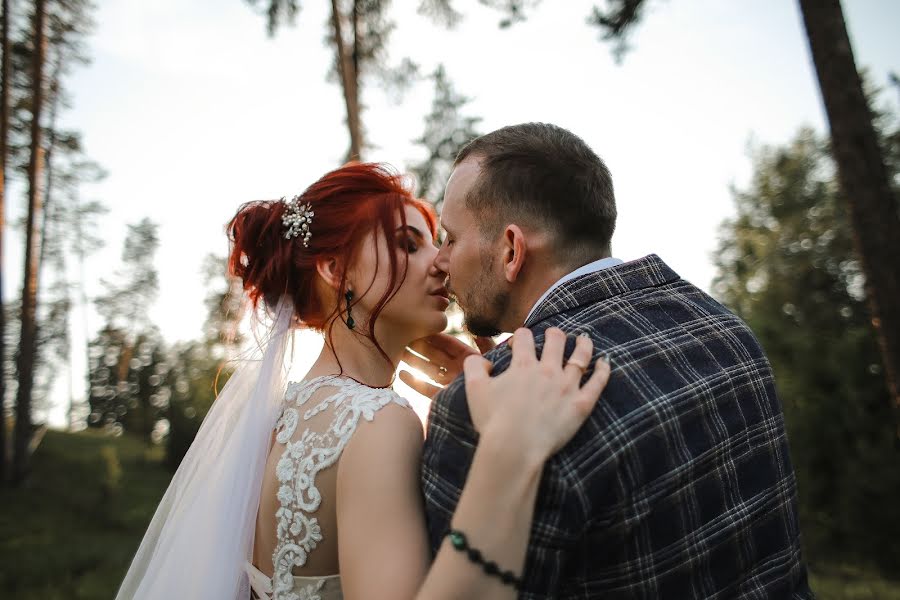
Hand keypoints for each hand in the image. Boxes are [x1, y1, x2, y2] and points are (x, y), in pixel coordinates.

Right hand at [399, 333, 495, 398]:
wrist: (496, 412)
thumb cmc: (497, 383)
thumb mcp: (493, 361)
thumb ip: (486, 345)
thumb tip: (477, 332)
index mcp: (468, 358)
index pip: (448, 344)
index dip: (435, 336)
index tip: (421, 327)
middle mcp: (456, 369)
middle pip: (434, 354)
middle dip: (420, 346)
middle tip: (403, 336)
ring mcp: (448, 383)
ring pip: (428, 369)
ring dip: (414, 361)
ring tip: (398, 352)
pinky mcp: (443, 397)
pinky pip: (426, 388)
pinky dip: (414, 382)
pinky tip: (402, 374)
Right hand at [464, 327, 609, 460]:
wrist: (514, 447)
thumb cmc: (492, 420)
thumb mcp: (473, 388)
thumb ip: (474, 366)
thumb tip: (484, 361)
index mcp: (523, 365)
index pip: (524, 337)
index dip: (520, 337)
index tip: (517, 344)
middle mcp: (547, 370)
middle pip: (555, 340)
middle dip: (553, 335)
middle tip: (553, 336)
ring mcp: (567, 387)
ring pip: (581, 356)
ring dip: (582, 344)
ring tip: (583, 339)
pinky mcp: (581, 405)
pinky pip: (598, 383)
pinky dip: (603, 369)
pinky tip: (605, 362)